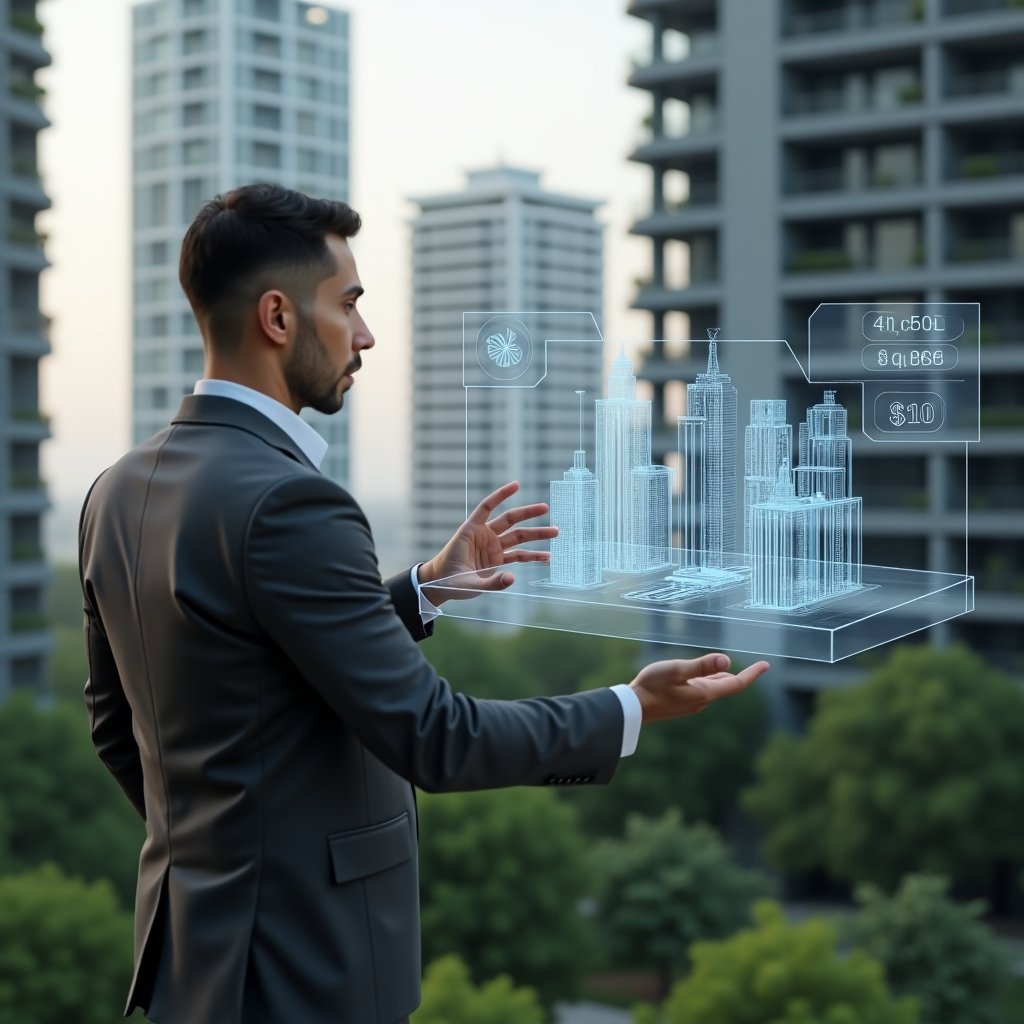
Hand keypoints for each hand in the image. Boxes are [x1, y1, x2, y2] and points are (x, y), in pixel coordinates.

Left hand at [417, 481, 556, 604]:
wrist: (440, 586)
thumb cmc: (447, 579)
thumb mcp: (465, 583)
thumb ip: (489, 583)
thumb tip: (512, 579)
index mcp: (470, 532)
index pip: (487, 507)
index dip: (500, 495)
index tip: (517, 485)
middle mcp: (484, 536)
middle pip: (509, 520)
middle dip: (528, 514)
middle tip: (546, 508)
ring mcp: (492, 548)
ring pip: (518, 537)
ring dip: (536, 534)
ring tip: (555, 532)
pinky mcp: (497, 560)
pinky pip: (518, 556)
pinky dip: (532, 556)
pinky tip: (547, 556)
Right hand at [629, 653, 769, 723]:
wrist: (633, 709)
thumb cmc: (651, 686)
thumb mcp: (676, 670)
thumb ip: (701, 665)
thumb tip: (727, 661)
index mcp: (704, 693)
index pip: (735, 683)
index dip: (752, 674)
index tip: (766, 665)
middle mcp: (701, 700)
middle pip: (727, 686)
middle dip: (740, 675)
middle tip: (756, 667)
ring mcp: (691, 703)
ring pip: (713, 688)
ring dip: (723, 677)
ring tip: (730, 668)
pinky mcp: (681, 702)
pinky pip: (702, 689)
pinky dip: (709, 680)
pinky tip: (703, 676)